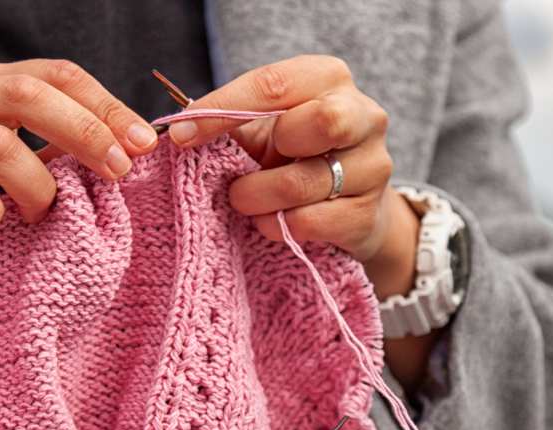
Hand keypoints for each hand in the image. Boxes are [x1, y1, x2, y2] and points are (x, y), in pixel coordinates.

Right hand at [0, 59, 160, 243]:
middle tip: (117, 172)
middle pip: (26, 95)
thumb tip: (133, 149)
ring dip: (36, 185)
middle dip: (84, 132)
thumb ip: (58, 149)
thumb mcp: (12, 163)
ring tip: (41, 214)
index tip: (143, 142)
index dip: (104, 105)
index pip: (54, 74)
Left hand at [167, 55, 419, 301]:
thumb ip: (230, 123)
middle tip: (240, 175)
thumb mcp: (263, 129)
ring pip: (305, 182)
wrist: (345, 208)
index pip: (274, 85)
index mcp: (328, 79)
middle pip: (322, 122)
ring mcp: (373, 166)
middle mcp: (363, 115)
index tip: (181, 136)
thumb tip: (180, 130)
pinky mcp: (367, 214)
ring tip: (246, 202)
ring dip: (259, 199)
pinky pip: (310, 222)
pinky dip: (277, 227)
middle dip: (268, 153)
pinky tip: (271, 222)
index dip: (222, 110)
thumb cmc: (294, 156)